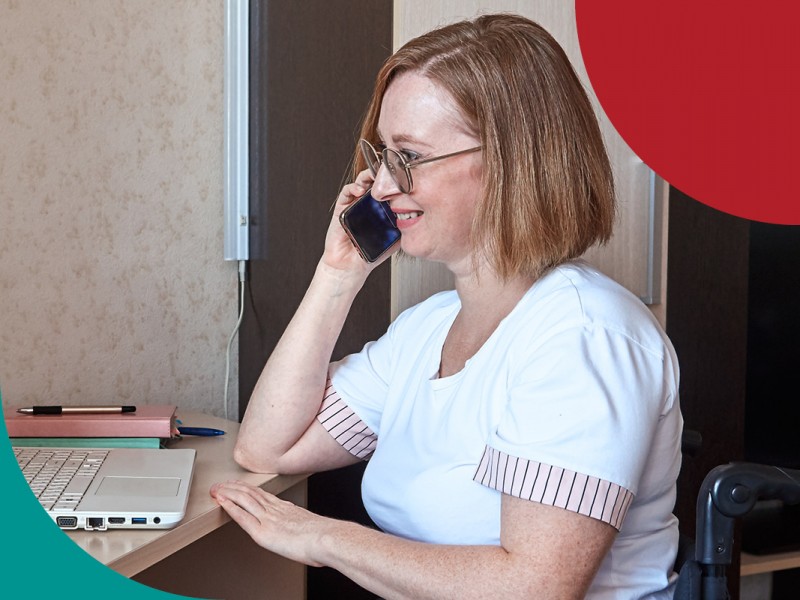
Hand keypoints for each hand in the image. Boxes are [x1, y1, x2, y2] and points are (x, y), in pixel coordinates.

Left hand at [210, 480, 327, 566]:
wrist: (327, 538)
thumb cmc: (325, 537)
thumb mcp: (314, 526)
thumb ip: (305, 527)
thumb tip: (308, 532)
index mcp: (287, 509)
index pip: (262, 495)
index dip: (247, 488)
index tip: (237, 484)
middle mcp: (276, 510)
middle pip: (250, 493)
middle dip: (233, 487)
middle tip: (221, 484)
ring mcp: (268, 519)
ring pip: (243, 500)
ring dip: (227, 493)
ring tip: (216, 490)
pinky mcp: (263, 532)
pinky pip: (243, 516)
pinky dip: (230, 507)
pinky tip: (221, 502)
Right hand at [321, 169, 398, 273]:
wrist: (353, 265)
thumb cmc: (372, 251)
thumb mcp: (395, 237)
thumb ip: (406, 226)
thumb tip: (420, 215)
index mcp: (381, 207)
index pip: (388, 187)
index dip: (393, 179)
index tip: (401, 174)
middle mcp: (368, 203)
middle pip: (375, 180)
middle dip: (381, 172)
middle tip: (388, 170)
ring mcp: (355, 203)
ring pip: (361, 182)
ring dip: (367, 176)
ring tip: (374, 176)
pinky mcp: (342, 208)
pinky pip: (346, 193)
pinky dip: (352, 187)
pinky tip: (360, 190)